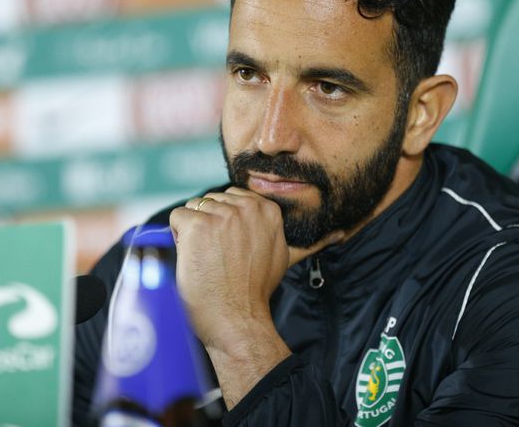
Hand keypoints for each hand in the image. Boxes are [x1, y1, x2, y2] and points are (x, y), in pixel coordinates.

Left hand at [169, 187, 341, 407]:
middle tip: (221, 259)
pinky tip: (195, 259)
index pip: (232, 198)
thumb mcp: (287, 258)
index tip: (233, 250)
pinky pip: (176, 218)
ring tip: (208, 260)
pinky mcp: (197, 225)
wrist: (238, 319)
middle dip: (209, 227)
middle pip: (211, 201)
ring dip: (193, 234)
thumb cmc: (257, 291)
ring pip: (193, 209)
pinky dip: (178, 239)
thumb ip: (310, 242)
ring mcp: (221, 215)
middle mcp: (246, 206)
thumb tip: (341, 233)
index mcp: (267, 209)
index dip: (226, 224)